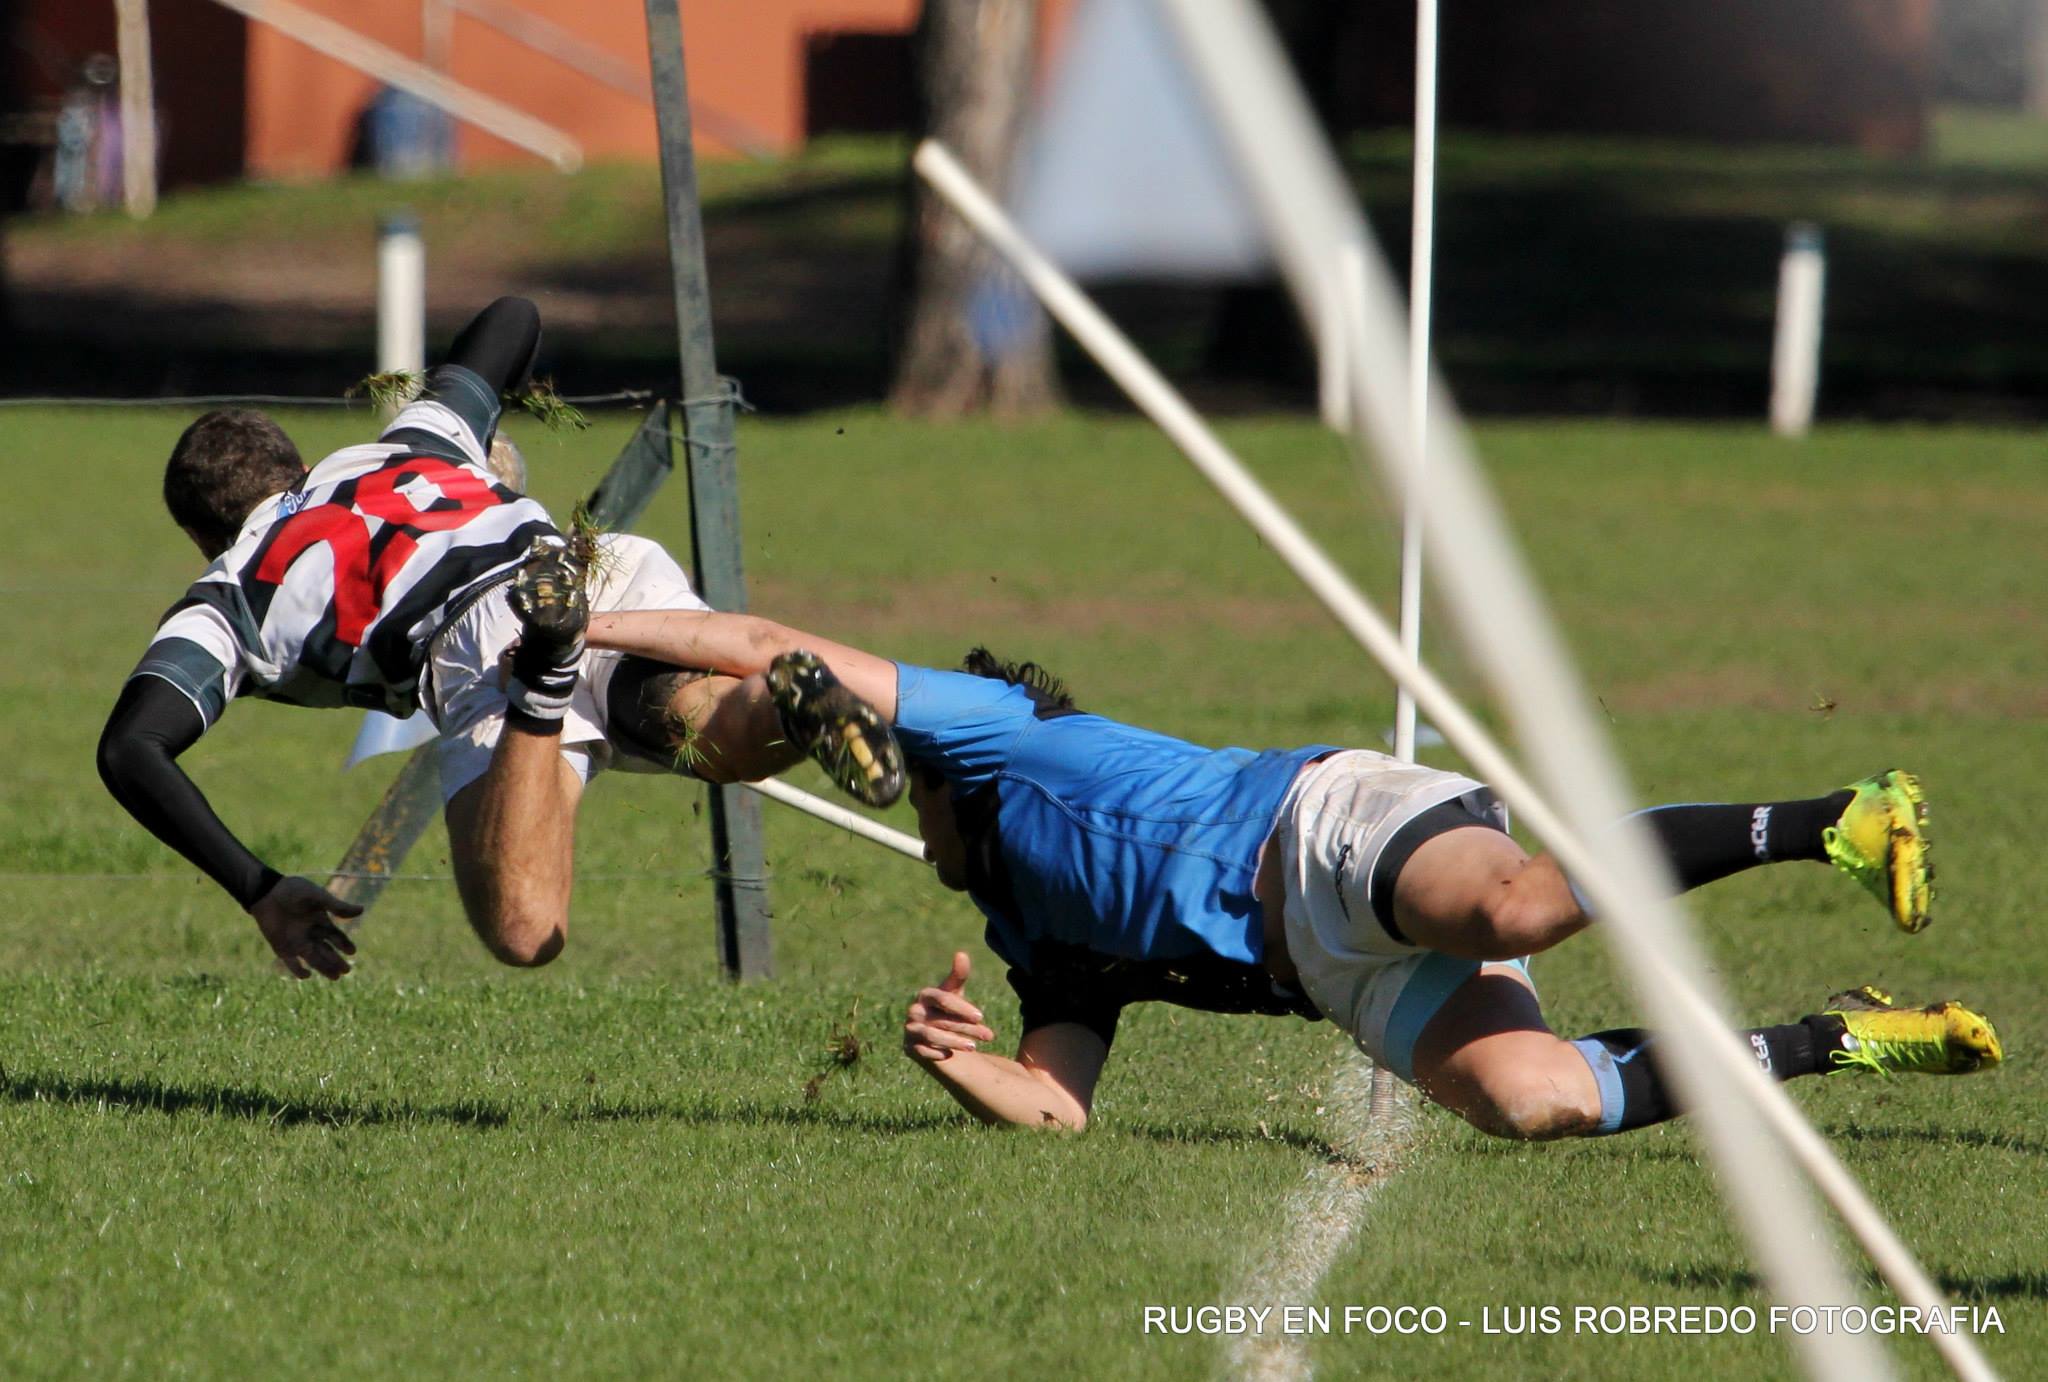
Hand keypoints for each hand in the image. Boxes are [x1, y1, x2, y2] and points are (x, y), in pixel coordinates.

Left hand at [248, 876, 362, 979]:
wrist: (266, 892)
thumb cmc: (293, 890)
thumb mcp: (317, 896)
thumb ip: (337, 906)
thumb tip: (362, 910)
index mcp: (321, 921)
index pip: (336, 937)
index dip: (344, 945)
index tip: (352, 952)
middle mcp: (311, 934)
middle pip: (327, 952)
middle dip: (337, 962)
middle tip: (346, 971)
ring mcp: (297, 942)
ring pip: (314, 960)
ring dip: (324, 969)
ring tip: (336, 977)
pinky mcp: (282, 948)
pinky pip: (292, 963)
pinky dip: (298, 970)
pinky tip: (307, 975)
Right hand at [904, 951, 996, 1062]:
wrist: (939, 1040)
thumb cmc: (950, 1013)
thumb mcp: (957, 995)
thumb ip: (959, 976)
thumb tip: (961, 953)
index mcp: (925, 995)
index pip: (943, 998)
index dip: (962, 1008)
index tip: (981, 1016)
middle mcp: (914, 1011)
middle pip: (941, 1019)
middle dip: (967, 1028)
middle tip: (989, 1036)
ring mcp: (910, 1030)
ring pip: (931, 1035)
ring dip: (954, 1042)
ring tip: (973, 1047)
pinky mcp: (909, 1048)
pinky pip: (922, 1051)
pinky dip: (937, 1053)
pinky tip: (950, 1055)